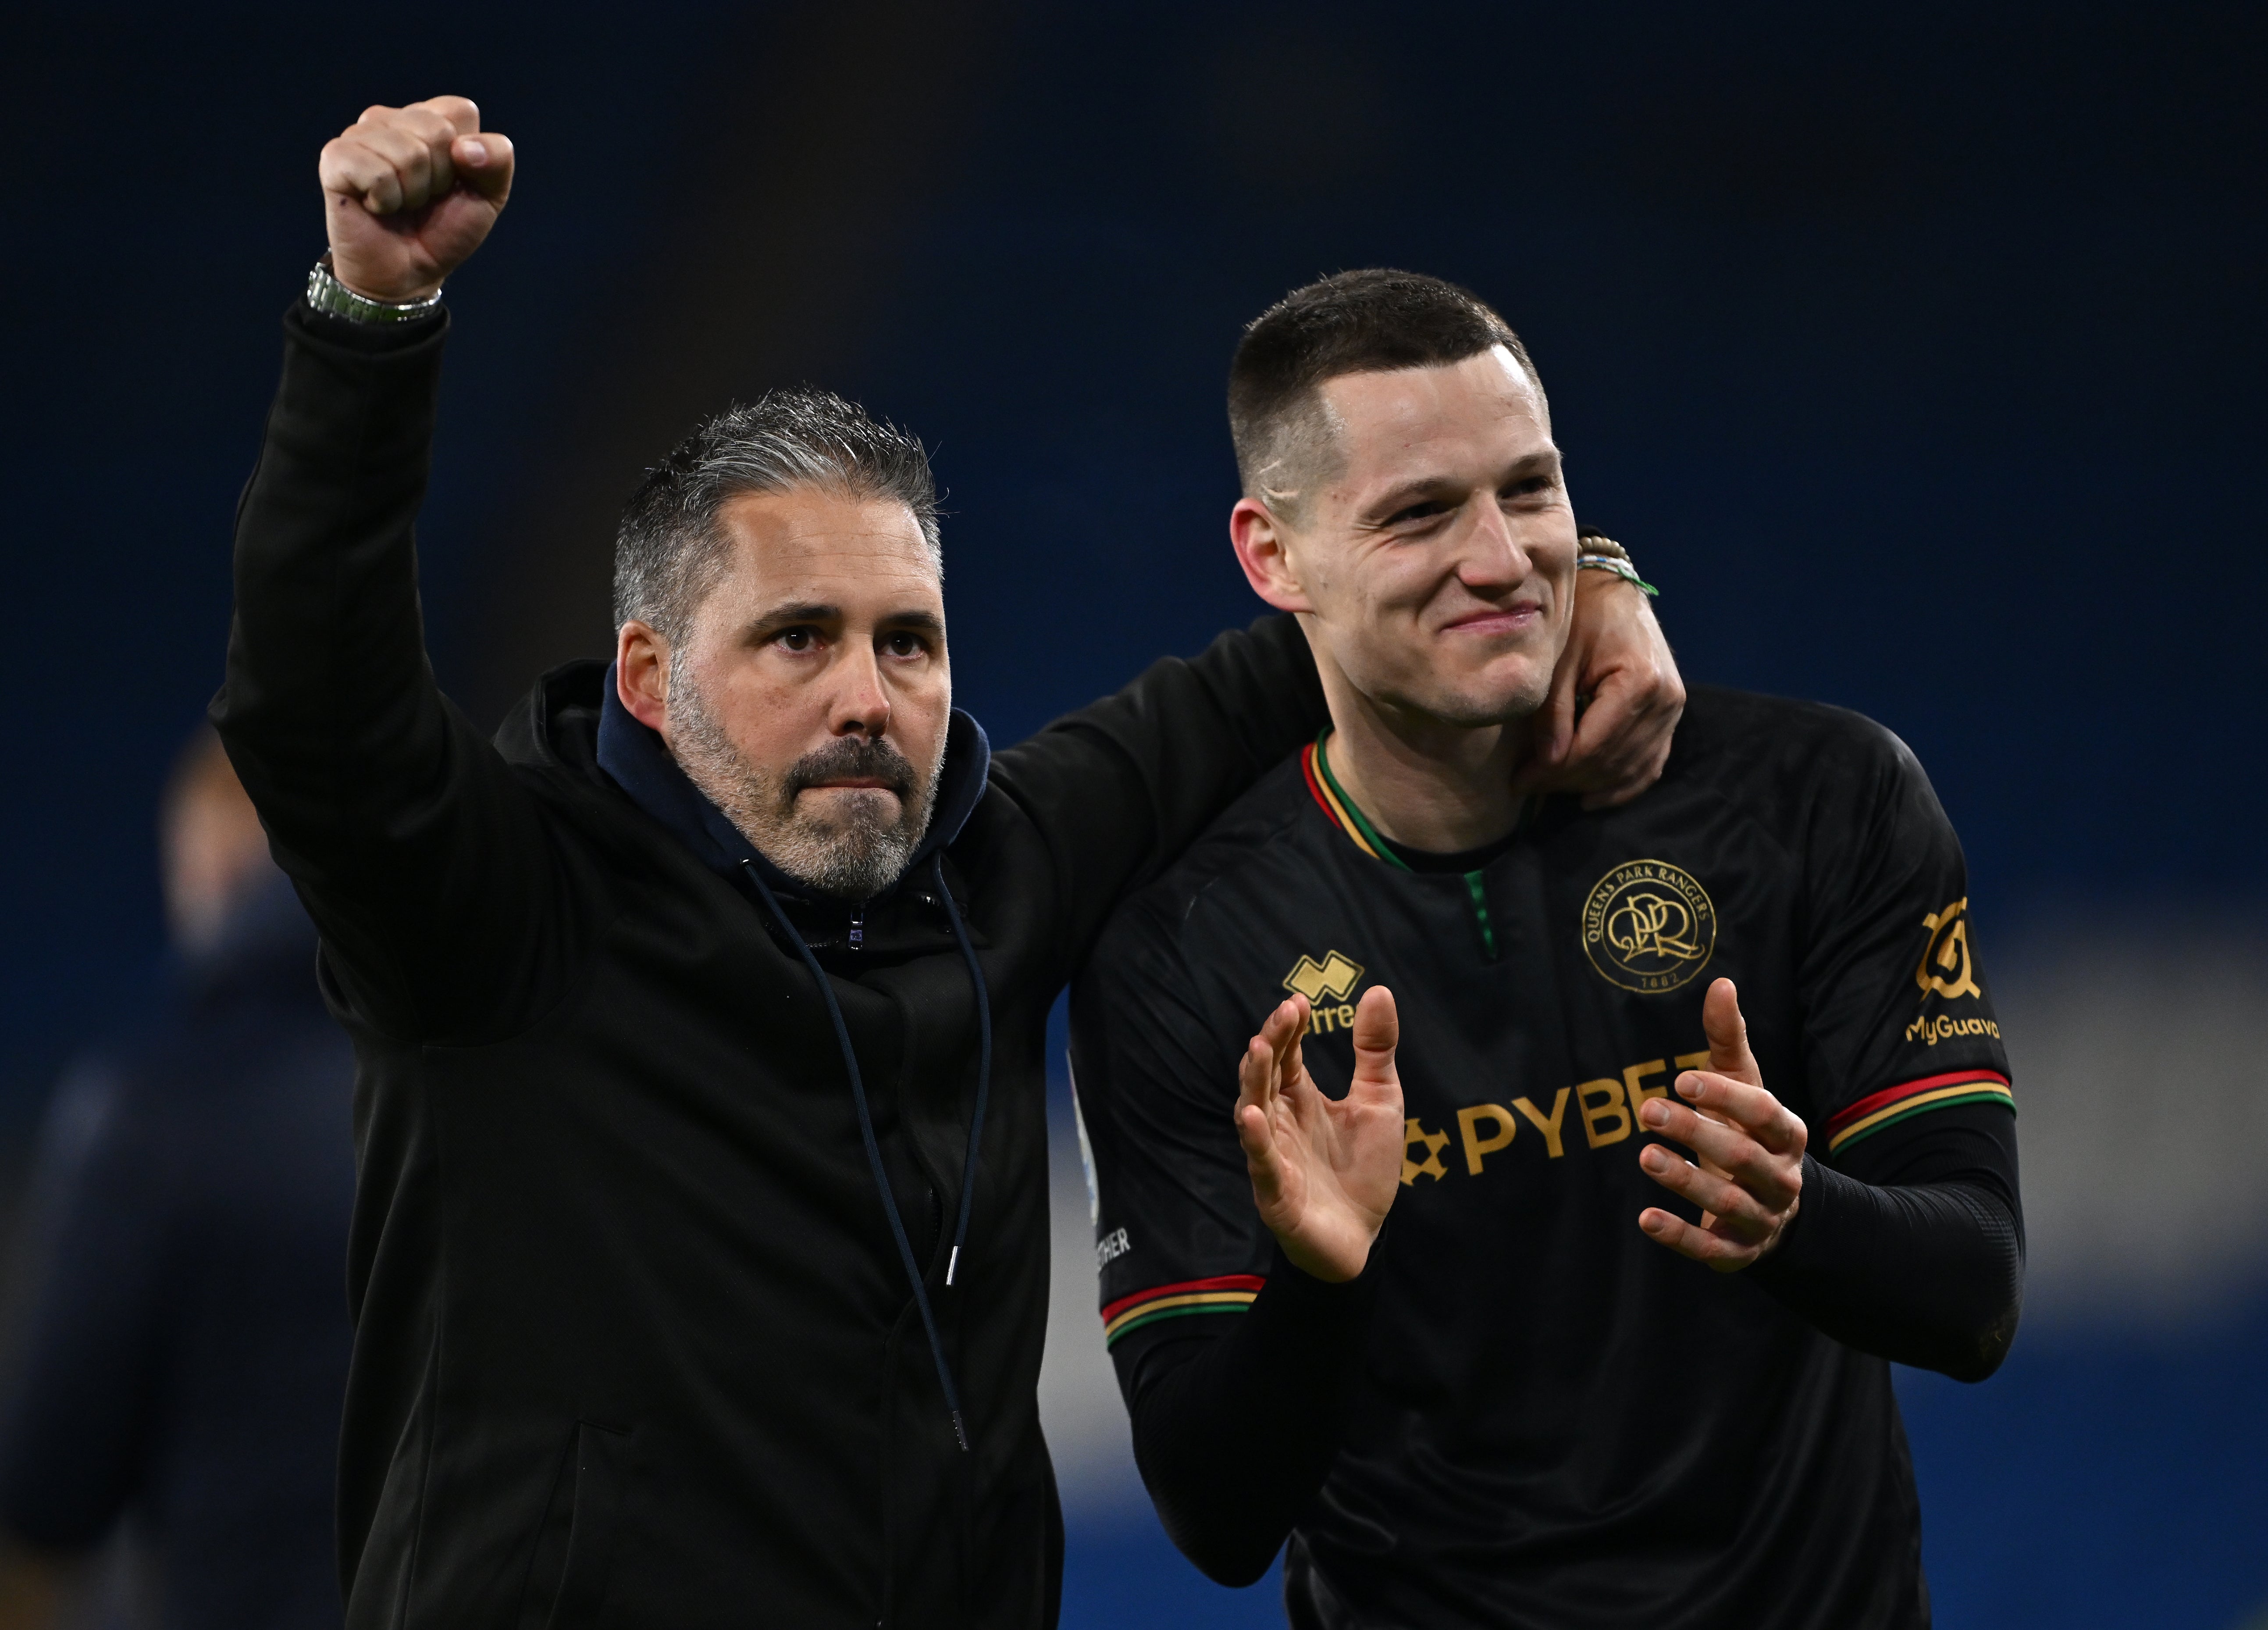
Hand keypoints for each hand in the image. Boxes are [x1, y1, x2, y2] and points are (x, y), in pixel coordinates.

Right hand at [319, 97, 514, 301]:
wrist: (409, 272)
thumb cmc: (444, 229)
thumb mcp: (488, 196)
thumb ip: (497, 160)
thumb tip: (465, 147)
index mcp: (429, 118)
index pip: (459, 111)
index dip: (468, 157)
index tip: (452, 182)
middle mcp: (391, 118)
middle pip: (435, 131)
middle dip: (439, 178)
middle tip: (423, 198)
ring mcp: (359, 134)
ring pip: (407, 153)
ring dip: (412, 193)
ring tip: (401, 203)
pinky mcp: (335, 157)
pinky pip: (376, 172)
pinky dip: (385, 201)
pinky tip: (376, 206)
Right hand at [1235, 988, 1405, 1281]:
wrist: (1362, 1238)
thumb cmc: (1364, 1170)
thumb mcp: (1379, 1101)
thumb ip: (1374, 1051)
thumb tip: (1377, 990)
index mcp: (1301, 1098)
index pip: (1287, 1054)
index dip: (1290, 1028)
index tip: (1300, 1001)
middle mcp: (1280, 1120)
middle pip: (1266, 1074)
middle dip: (1272, 1043)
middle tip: (1286, 1014)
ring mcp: (1272, 1154)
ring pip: (1254, 1110)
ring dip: (1255, 1080)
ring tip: (1259, 1049)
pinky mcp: (1275, 1192)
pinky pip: (1261, 1162)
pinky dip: (1256, 1139)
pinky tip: (1255, 1116)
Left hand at [1515, 571, 1685, 808]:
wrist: (1615, 591)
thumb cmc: (1583, 614)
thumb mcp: (1559, 658)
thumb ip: (1553, 712)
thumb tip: (1546, 763)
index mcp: (1640, 682)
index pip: (1594, 746)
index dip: (1554, 771)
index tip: (1518, 781)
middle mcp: (1666, 701)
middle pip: (1612, 762)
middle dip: (1565, 780)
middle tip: (1526, 785)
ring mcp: (1674, 710)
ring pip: (1631, 769)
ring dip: (1589, 786)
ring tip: (1550, 790)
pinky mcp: (1671, 715)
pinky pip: (1650, 763)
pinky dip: (1621, 784)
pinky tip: (1592, 797)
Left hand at [1636, 978, 1804, 1270]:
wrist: (1773, 1206)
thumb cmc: (1748, 1131)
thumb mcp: (1743, 1084)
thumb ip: (1728, 1039)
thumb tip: (1720, 982)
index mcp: (1787, 1133)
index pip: (1764, 1112)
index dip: (1725, 1097)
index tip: (1681, 1078)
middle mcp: (1781, 1177)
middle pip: (1742, 1156)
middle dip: (1694, 1134)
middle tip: (1647, 1111)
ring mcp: (1763, 1218)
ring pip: (1728, 1203)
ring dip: (1684, 1181)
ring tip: (1645, 1156)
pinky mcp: (1740, 1252)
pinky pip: (1711, 1249)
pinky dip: (1679, 1236)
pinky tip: (1645, 1219)